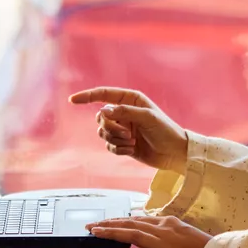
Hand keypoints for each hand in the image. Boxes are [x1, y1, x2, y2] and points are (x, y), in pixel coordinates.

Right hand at [71, 87, 189, 172]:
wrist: (174, 153)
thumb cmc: (165, 130)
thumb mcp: (147, 117)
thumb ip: (125, 112)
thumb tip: (103, 111)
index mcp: (130, 99)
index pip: (103, 94)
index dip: (87, 96)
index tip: (72, 100)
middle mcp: (123, 112)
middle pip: (100, 117)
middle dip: (110, 127)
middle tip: (127, 134)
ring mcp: (122, 128)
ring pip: (103, 132)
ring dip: (115, 139)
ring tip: (132, 142)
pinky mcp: (122, 144)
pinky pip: (109, 146)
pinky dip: (118, 149)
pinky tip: (132, 150)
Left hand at [88, 214, 211, 247]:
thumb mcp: (182, 234)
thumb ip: (162, 236)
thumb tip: (143, 247)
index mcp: (168, 222)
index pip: (138, 220)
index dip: (120, 221)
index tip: (106, 223)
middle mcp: (164, 231)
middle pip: (131, 224)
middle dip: (109, 224)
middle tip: (92, 226)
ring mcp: (164, 247)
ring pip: (133, 237)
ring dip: (112, 234)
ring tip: (96, 234)